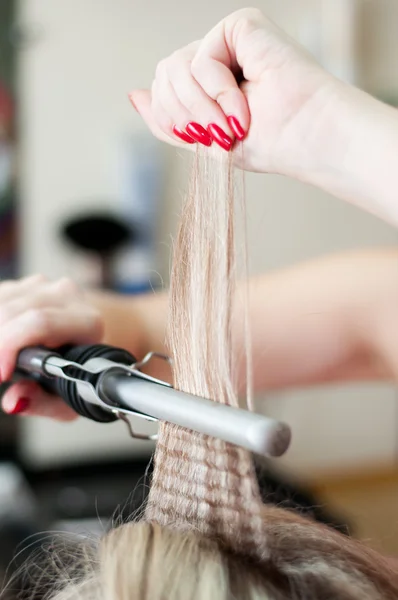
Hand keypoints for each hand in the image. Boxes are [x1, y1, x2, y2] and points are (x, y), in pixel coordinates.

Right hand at [0, 275, 103, 420]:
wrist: (106, 332)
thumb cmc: (86, 367)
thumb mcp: (73, 394)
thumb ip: (43, 402)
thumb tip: (15, 400)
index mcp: (87, 322)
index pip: (39, 323)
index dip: (9, 346)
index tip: (2, 375)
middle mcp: (68, 296)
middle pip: (12, 311)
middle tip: (0, 371)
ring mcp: (48, 285)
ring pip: (2, 303)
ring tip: (4, 359)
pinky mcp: (30, 283)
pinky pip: (1, 297)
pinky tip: (5, 340)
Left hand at [129, 8, 336, 174]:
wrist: (306, 138)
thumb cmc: (270, 143)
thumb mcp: (205, 141)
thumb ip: (168, 120)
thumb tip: (134, 94)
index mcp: (209, 81)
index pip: (163, 90)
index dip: (173, 119)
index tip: (206, 139)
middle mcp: (216, 56)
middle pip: (163, 76)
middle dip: (184, 115)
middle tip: (220, 134)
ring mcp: (228, 40)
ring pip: (174, 68)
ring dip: (201, 108)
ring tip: (233, 124)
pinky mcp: (241, 26)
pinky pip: (201, 59)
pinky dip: (217, 90)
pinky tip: (242, 104)